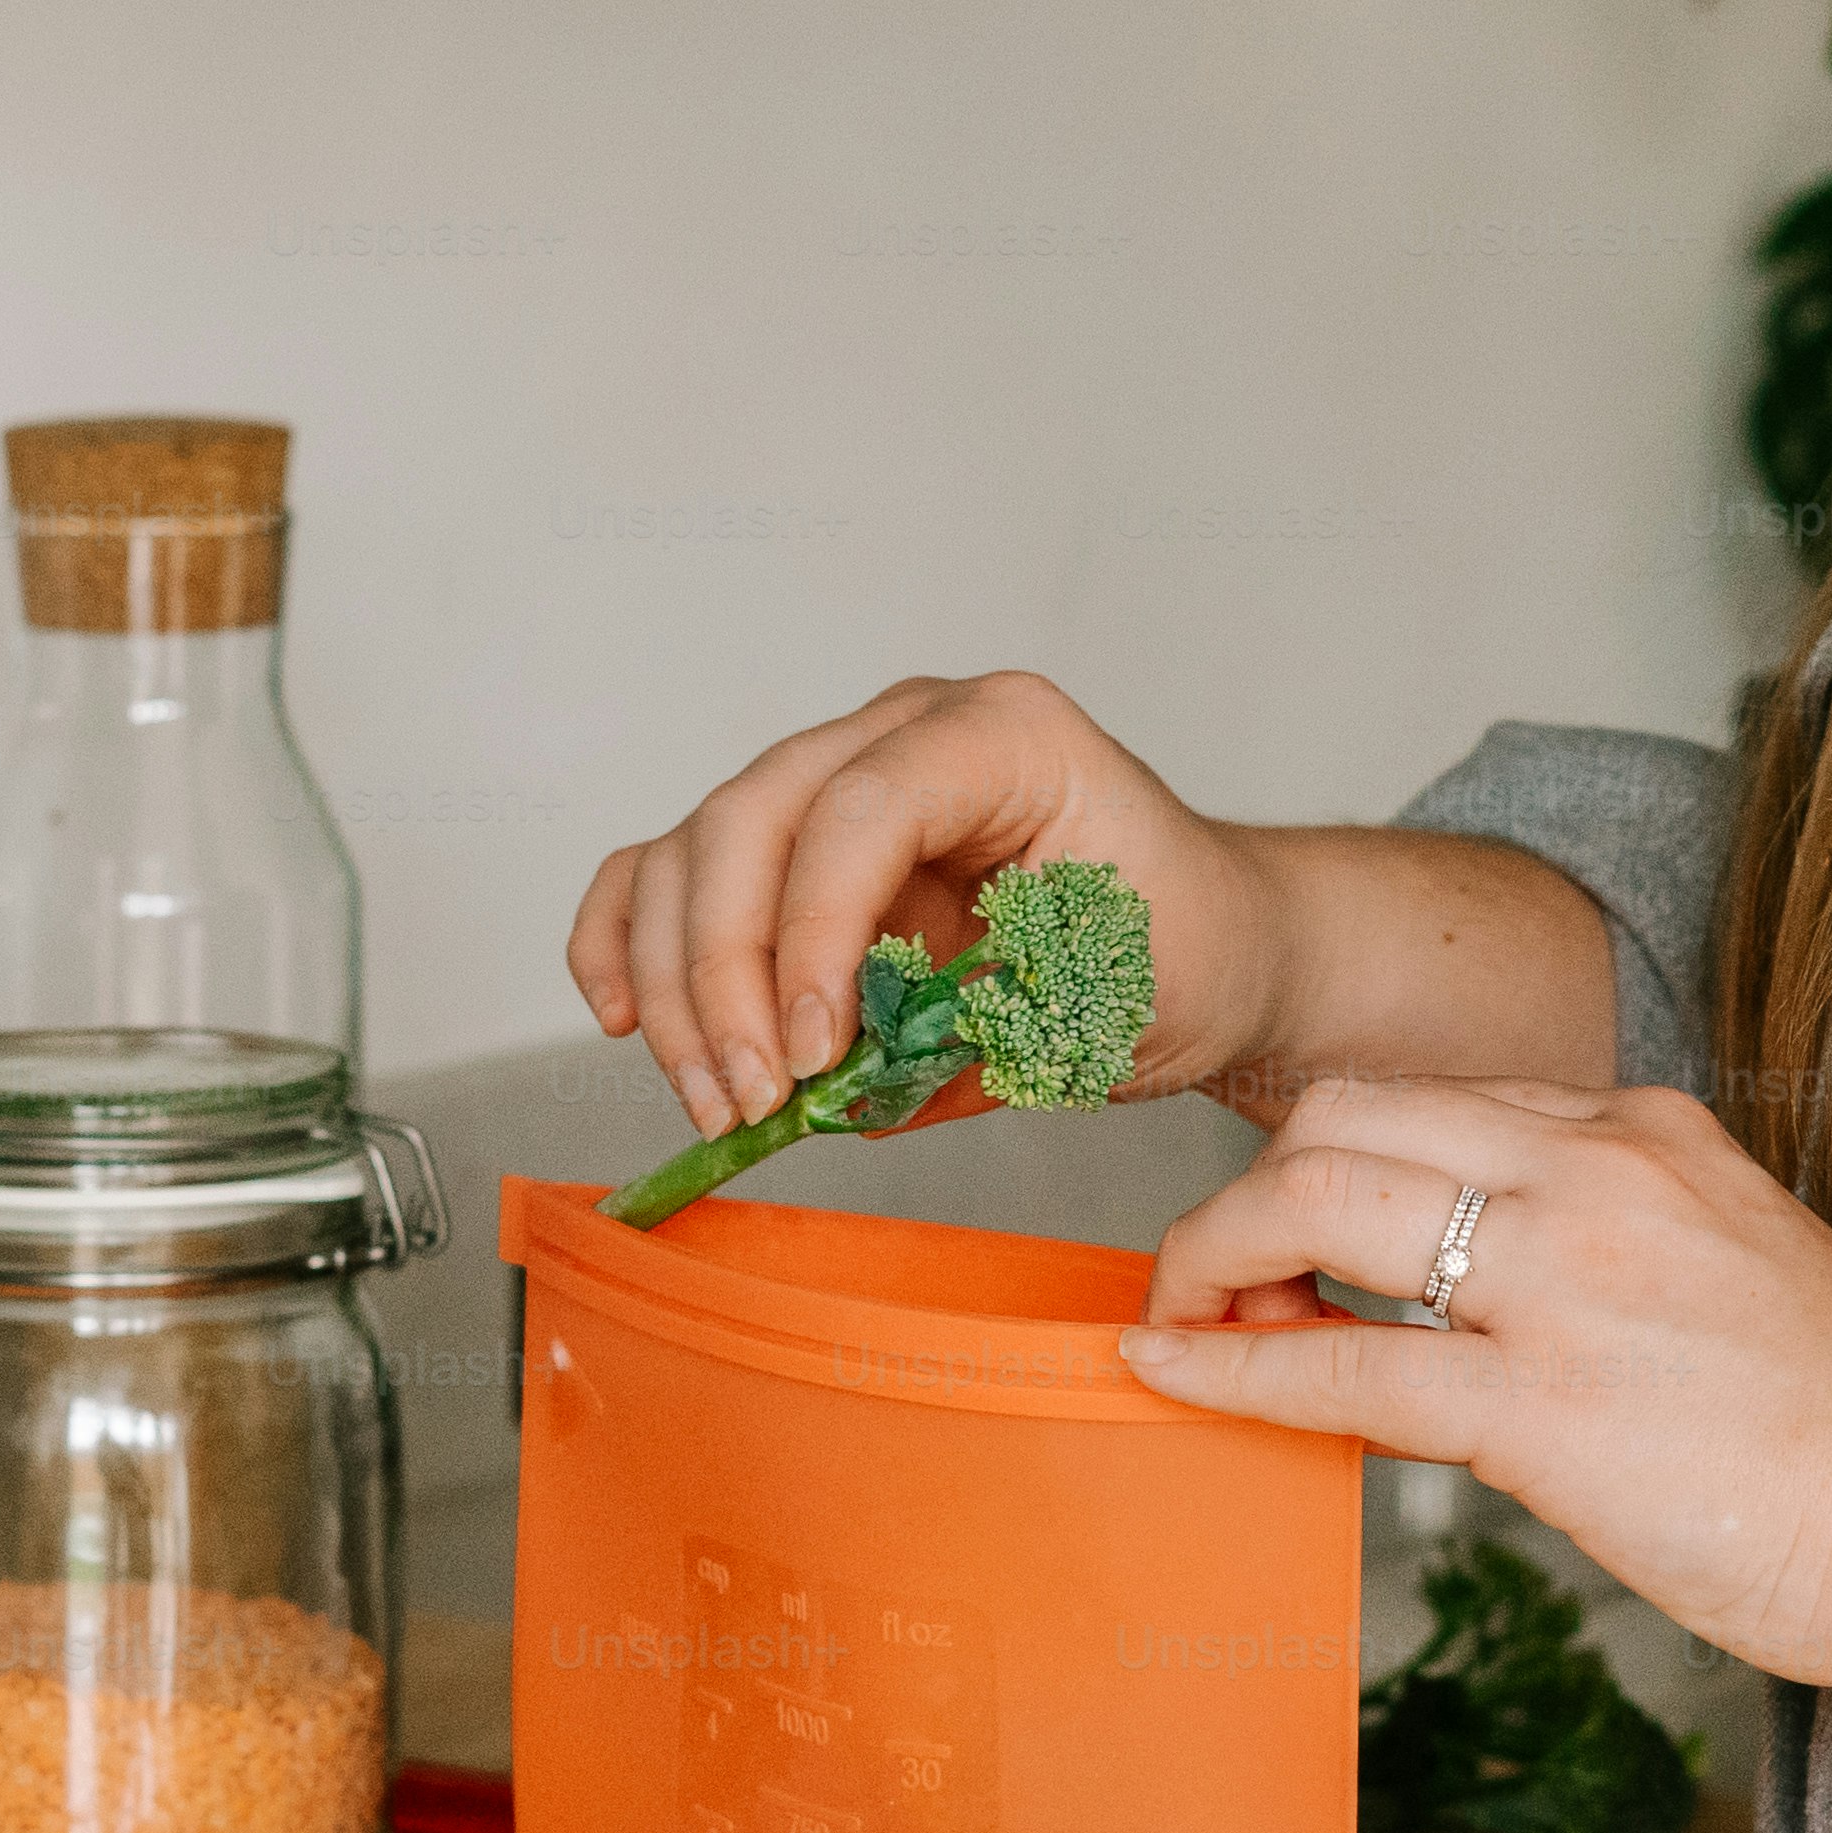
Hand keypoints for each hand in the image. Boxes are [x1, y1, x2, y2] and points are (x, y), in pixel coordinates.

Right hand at [566, 673, 1284, 1140]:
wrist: (1207, 945)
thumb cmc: (1179, 955)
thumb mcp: (1103, 1004)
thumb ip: (966, 1035)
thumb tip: (826, 1086)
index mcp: (1005, 736)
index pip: (863, 807)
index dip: (814, 934)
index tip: (813, 1055)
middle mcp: (907, 730)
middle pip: (750, 819)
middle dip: (727, 974)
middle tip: (752, 1098)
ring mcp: (840, 774)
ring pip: (693, 850)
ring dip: (680, 986)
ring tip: (723, 1102)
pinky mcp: (796, 843)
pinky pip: (675, 870)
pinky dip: (634, 940)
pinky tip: (624, 1016)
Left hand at [1113, 1073, 1831, 1832]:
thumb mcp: (1730, 1275)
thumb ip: (1607, 1255)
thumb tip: (1484, 1314)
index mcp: (1646, 1132)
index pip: (1434, 1102)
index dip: (1332, 1164)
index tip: (1293, 1233)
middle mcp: (1597, 1172)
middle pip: (1343, 1115)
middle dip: (1245, 1188)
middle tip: (1206, 1274)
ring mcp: (1565, 1279)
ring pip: (1315, 1200)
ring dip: (1213, 1256)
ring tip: (1182, 1321)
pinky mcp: (1542, 1405)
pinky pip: (1336, 1359)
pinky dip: (1228, 1362)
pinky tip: (1170, 1376)